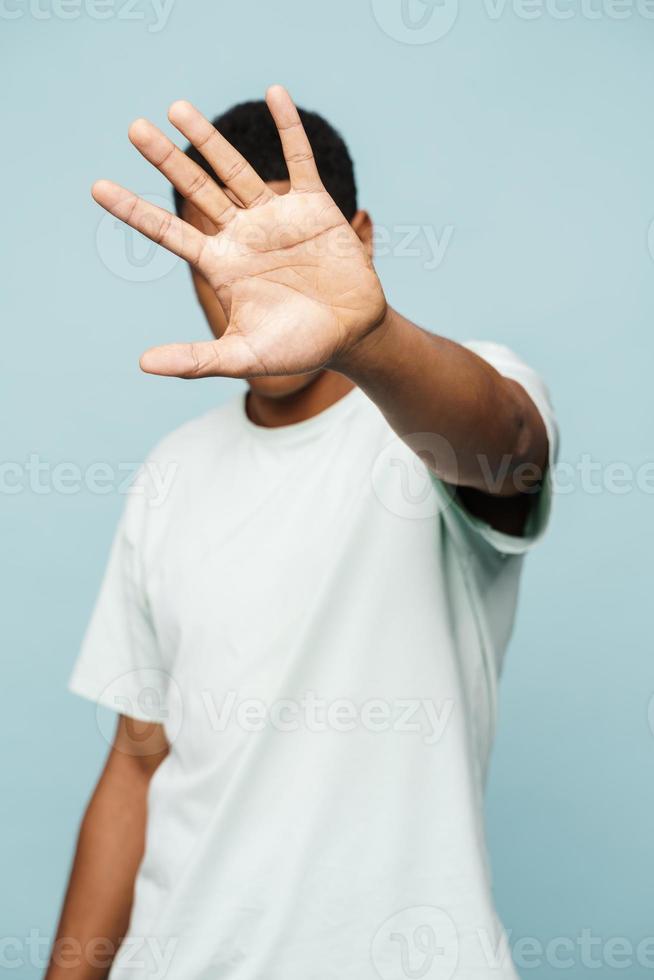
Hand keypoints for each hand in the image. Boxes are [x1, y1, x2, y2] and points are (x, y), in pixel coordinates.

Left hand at [92, 86, 386, 378]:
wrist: (351, 335)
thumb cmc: (298, 348)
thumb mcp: (243, 355)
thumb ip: (196, 359)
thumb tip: (143, 364)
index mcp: (221, 264)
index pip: (168, 231)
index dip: (134, 209)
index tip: (98, 187)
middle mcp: (242, 234)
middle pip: (195, 189)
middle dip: (166, 159)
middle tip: (134, 128)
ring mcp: (276, 217)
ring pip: (235, 170)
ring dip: (209, 139)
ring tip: (176, 107)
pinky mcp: (314, 207)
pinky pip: (299, 160)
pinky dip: (289, 127)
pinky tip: (274, 93)